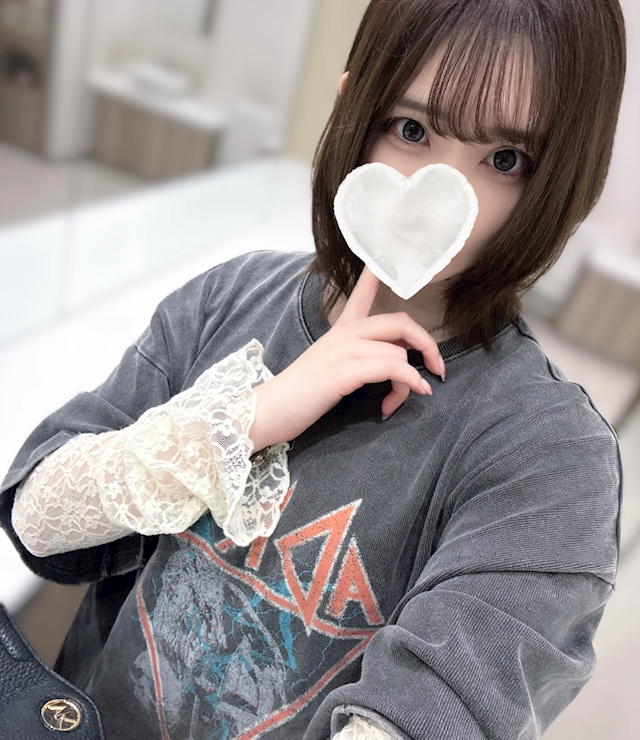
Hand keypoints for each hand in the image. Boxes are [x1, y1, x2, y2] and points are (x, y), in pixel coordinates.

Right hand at [249, 267, 444, 449]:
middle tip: (438, 367)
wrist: (269, 409)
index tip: (387, 259)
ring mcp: (344, 349)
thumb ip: (360, 359)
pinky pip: (392, 367)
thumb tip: (394, 365)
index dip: (376, 275)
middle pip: (399, 322)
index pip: (361, 293)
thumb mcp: (331, 368)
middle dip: (427, 343)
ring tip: (403, 399)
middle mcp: (345, 334)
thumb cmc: (300, 394)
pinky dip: (409, 381)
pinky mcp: (344, 370)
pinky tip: (415, 392)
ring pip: (399, 351)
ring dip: (412, 380)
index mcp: (341, 330)